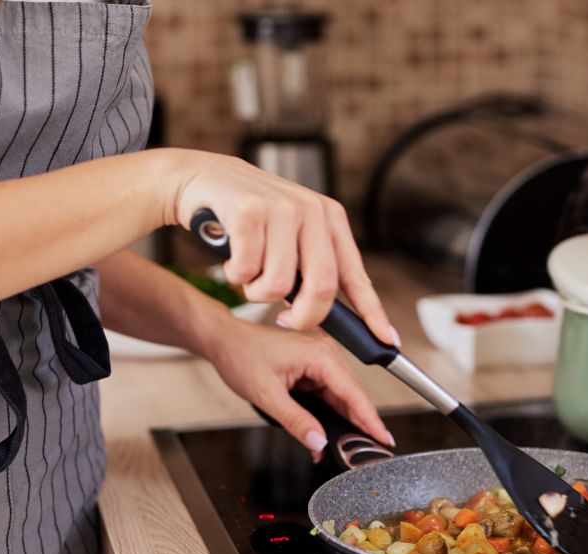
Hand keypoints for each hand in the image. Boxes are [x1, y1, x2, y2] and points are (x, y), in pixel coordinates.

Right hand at [162, 149, 397, 345]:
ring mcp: (282, 208)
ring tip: (248, 270)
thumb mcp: (292, 235)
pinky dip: (235, 274)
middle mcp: (312, 210)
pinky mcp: (249, 210)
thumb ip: (313, 267)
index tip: (387, 341)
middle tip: (286, 320)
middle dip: (304, 317)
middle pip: (322, 287)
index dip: (372, 311)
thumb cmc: (248, 218)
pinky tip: (231, 255)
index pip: (355, 274)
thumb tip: (332, 317)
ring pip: (277, 286)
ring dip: (256, 291)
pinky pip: (246, 272)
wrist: (200, 178)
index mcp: (330, 218)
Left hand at [204, 317, 393, 458]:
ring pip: (340, 397)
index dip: (370, 419)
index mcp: (320, 355)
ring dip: (344, 421)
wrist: (224, 340)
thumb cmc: (241, 356)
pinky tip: (329, 433)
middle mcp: (325, 354)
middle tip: (370, 451)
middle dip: (359, 424)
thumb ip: (296, 421)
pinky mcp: (312, 368)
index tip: (384, 439)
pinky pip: (328, 394)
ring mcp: (320, 360)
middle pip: (351, 396)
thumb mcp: (267, 395)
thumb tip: (319, 443)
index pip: (354, 392)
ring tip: (350, 446)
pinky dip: (330, 414)